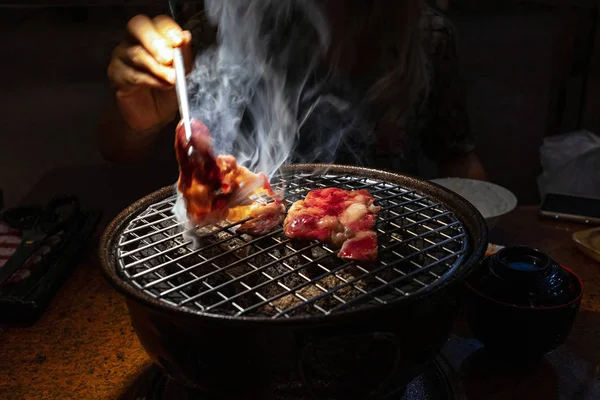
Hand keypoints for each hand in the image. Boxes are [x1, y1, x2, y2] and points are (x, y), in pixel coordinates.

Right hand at [107, 14, 192, 131]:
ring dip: (157, 67)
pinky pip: (131, 74)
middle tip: (169, 58)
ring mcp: (122, 56)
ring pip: (136, 53)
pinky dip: (150, 80)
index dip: (168, 29)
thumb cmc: (167, 91)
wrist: (155, 116)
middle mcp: (134, 41)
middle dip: (156, 42)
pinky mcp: (116, 75)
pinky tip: (163, 85)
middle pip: (138, 27)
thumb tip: (186, 37)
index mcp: (154, 36)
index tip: (180, 41)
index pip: (157, 23)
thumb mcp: (183, 74)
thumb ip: (184, 56)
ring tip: (172, 78)